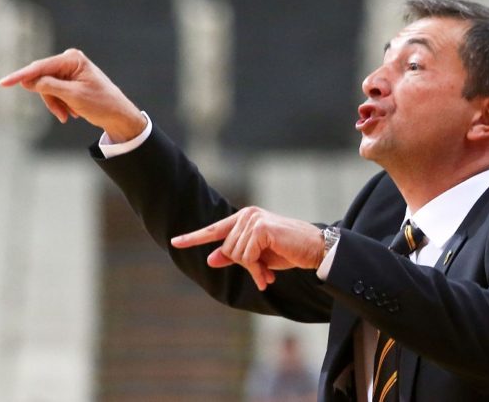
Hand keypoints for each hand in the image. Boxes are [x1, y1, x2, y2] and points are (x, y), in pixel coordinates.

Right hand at [0, 48, 146, 141]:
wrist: (119, 116)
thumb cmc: (101, 103)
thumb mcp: (73, 96)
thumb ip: (48, 86)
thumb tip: (27, 81)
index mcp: (71, 59)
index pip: (39, 67)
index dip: (20, 76)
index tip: (3, 83)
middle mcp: (69, 61)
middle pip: (42, 79)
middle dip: (49, 98)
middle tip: (61, 114)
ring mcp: (68, 71)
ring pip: (46, 89)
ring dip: (55, 104)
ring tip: (69, 116)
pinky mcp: (69, 82)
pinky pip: (53, 93)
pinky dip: (60, 104)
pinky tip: (73, 113)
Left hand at [171, 207, 324, 290]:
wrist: (313, 250)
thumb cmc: (288, 251)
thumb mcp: (258, 256)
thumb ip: (234, 255)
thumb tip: (211, 259)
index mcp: (244, 218)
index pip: (214, 229)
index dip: (193, 238)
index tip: (175, 243)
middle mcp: (247, 215)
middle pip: (226, 249)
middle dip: (244, 265)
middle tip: (262, 272)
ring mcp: (254, 220)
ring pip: (235, 254)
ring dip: (252, 269)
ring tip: (267, 272)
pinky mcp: (261, 228)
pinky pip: (247, 256)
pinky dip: (257, 269)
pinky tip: (268, 274)